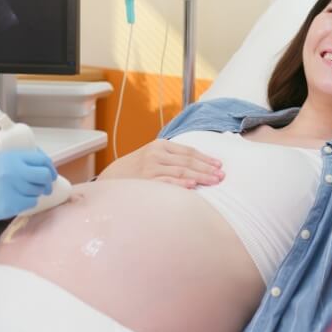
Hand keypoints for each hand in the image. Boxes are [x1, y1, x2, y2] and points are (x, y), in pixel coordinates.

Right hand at [0, 149, 56, 256]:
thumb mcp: (2, 162)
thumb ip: (22, 161)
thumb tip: (45, 164)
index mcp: (11, 157)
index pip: (41, 159)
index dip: (50, 167)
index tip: (50, 173)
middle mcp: (12, 171)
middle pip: (44, 175)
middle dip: (48, 181)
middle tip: (46, 186)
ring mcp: (11, 188)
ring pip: (39, 190)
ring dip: (36, 193)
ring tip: (24, 192)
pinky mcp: (11, 204)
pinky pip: (32, 202)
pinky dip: (29, 202)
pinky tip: (18, 200)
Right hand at [98, 139, 222, 187]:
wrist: (110, 179)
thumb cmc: (136, 170)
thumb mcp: (152, 156)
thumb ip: (172, 157)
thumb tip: (199, 165)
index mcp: (160, 145)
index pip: (189, 151)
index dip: (206, 158)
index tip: (219, 165)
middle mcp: (156, 154)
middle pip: (188, 161)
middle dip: (207, 169)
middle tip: (222, 176)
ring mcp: (150, 168)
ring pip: (181, 171)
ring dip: (200, 176)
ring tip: (214, 181)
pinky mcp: (145, 182)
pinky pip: (167, 182)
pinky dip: (181, 184)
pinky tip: (193, 186)